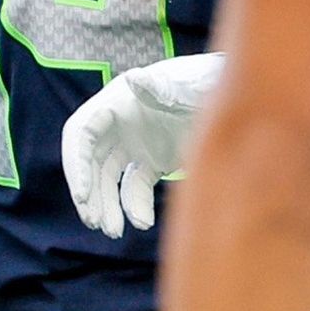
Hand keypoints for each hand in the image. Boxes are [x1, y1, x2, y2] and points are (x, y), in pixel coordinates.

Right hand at [62, 53, 225, 236]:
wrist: (233, 95)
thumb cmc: (207, 83)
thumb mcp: (186, 86)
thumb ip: (162, 87)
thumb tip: (134, 79)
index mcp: (117, 101)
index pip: (81, 133)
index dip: (76, 164)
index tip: (82, 194)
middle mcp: (119, 123)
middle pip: (90, 160)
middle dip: (89, 191)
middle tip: (93, 222)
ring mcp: (134, 142)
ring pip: (109, 178)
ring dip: (107, 204)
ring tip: (113, 231)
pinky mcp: (152, 160)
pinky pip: (134, 186)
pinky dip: (135, 205)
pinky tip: (143, 222)